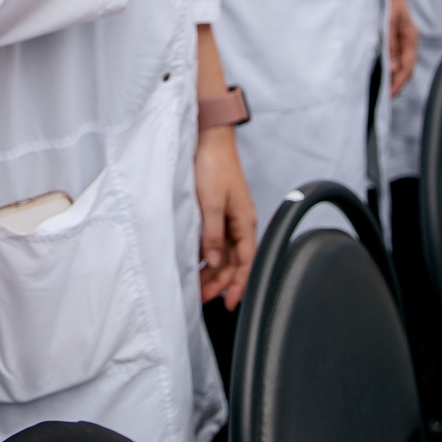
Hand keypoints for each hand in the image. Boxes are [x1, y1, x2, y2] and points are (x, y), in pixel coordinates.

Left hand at [194, 122, 257, 309]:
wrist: (208, 138)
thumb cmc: (214, 166)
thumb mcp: (211, 203)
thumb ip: (213, 234)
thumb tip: (215, 261)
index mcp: (245, 222)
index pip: (245, 262)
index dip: (239, 285)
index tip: (229, 304)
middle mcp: (239, 222)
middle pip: (234, 261)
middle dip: (221, 282)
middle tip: (203, 298)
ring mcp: (228, 217)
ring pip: (224, 253)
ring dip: (213, 271)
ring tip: (197, 286)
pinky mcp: (217, 210)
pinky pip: (215, 240)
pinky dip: (207, 254)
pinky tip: (196, 262)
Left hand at [386, 0, 418, 94]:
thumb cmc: (388, 0)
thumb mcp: (387, 22)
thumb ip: (390, 45)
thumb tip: (392, 68)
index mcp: (410, 37)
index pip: (407, 67)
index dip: (398, 83)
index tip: (389, 94)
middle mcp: (409, 39)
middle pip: (406, 67)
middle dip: (396, 83)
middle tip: (384, 95)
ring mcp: (403, 38)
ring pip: (401, 62)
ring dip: (392, 76)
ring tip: (382, 87)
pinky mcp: (395, 36)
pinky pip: (395, 55)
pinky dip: (389, 66)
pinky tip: (382, 71)